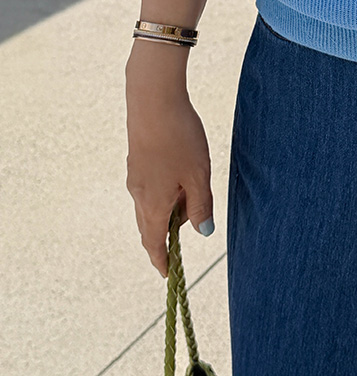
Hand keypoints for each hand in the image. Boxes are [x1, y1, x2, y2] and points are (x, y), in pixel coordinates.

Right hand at [125, 42, 214, 277]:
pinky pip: (150, 187)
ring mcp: (135, 176)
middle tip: (195, 218)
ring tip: (193, 188)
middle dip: (171, 230)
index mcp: (152, 204)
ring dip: (170, 207)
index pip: (153, 243)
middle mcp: (138, 194)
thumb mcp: (198, 175)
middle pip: (151, 224)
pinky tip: (181, 171)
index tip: (167, 274)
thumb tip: (203, 232)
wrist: (153, 100)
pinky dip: (165, 190)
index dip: (161, 260)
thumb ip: (200, 205)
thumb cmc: (179, 138)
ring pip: (151, 203)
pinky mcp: (137, 160)